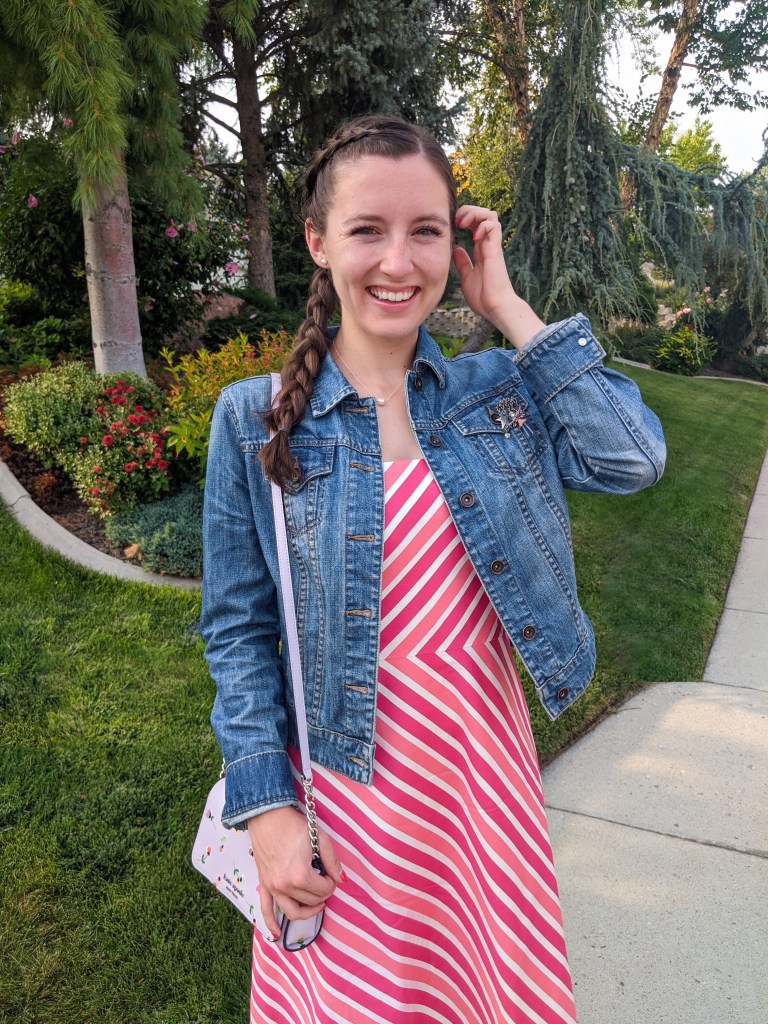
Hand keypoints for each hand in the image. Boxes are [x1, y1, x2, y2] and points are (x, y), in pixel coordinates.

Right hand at [247, 805, 343, 936]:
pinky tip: (277, 935)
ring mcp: (272, 887)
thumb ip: (333, 862)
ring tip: (317, 905)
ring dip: (307, 912)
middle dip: (322, 893)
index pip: (324, 890)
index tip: (330, 871)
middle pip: (310, 900)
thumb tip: (342, 881)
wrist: (268, 815)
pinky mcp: (263, 884)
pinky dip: (271, 924)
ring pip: (292, 911)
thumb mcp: (320, 839)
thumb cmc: (294, 825)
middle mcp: (284, 886)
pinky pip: (265, 910)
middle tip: (326, 879)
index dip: (331, 882)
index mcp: (300, 876)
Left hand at [453, 205, 544, 348]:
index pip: (475, 224)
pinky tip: (472, 237)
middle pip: (483, 214)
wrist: (495, 307)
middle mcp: (488, 245)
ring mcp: (492, 245)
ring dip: (475, 214)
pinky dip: (482, 224)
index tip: (452, 227)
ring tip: (463, 224)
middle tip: (456, 222)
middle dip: (468, 211)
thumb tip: (456, 249)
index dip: (464, 219)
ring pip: (490, 214)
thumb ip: (462, 262)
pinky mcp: (495, 248)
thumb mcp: (466, 277)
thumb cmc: (483, 297)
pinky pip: (493, 224)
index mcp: (481, 250)